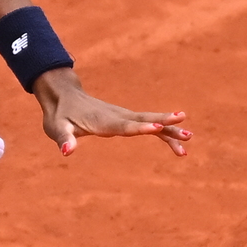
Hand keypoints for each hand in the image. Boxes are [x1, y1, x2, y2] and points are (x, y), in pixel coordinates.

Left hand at [34, 71, 190, 161]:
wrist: (65, 96)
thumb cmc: (60, 114)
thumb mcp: (56, 128)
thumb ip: (64, 139)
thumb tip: (67, 151)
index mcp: (103, 121)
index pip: (124, 125)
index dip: (140, 127)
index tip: (157, 127)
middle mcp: (118, 116)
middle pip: (145, 120)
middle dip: (164, 124)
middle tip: (184, 128)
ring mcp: (124, 116)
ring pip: (151, 122)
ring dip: (169, 131)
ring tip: (189, 139)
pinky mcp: (126, 119)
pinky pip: (148, 125)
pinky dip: (163, 133)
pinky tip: (178, 146)